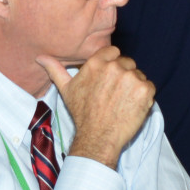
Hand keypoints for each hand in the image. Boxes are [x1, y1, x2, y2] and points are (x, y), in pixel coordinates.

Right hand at [40, 47, 154, 168]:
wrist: (98, 138)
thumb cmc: (82, 114)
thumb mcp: (66, 90)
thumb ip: (56, 70)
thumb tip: (40, 57)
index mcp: (96, 63)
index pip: (113, 52)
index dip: (113, 65)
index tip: (109, 80)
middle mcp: (114, 67)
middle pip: (127, 63)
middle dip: (124, 76)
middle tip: (115, 94)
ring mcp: (131, 78)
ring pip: (139, 75)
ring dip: (134, 86)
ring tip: (123, 102)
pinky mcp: (144, 90)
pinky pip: (150, 87)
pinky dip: (145, 97)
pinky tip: (132, 107)